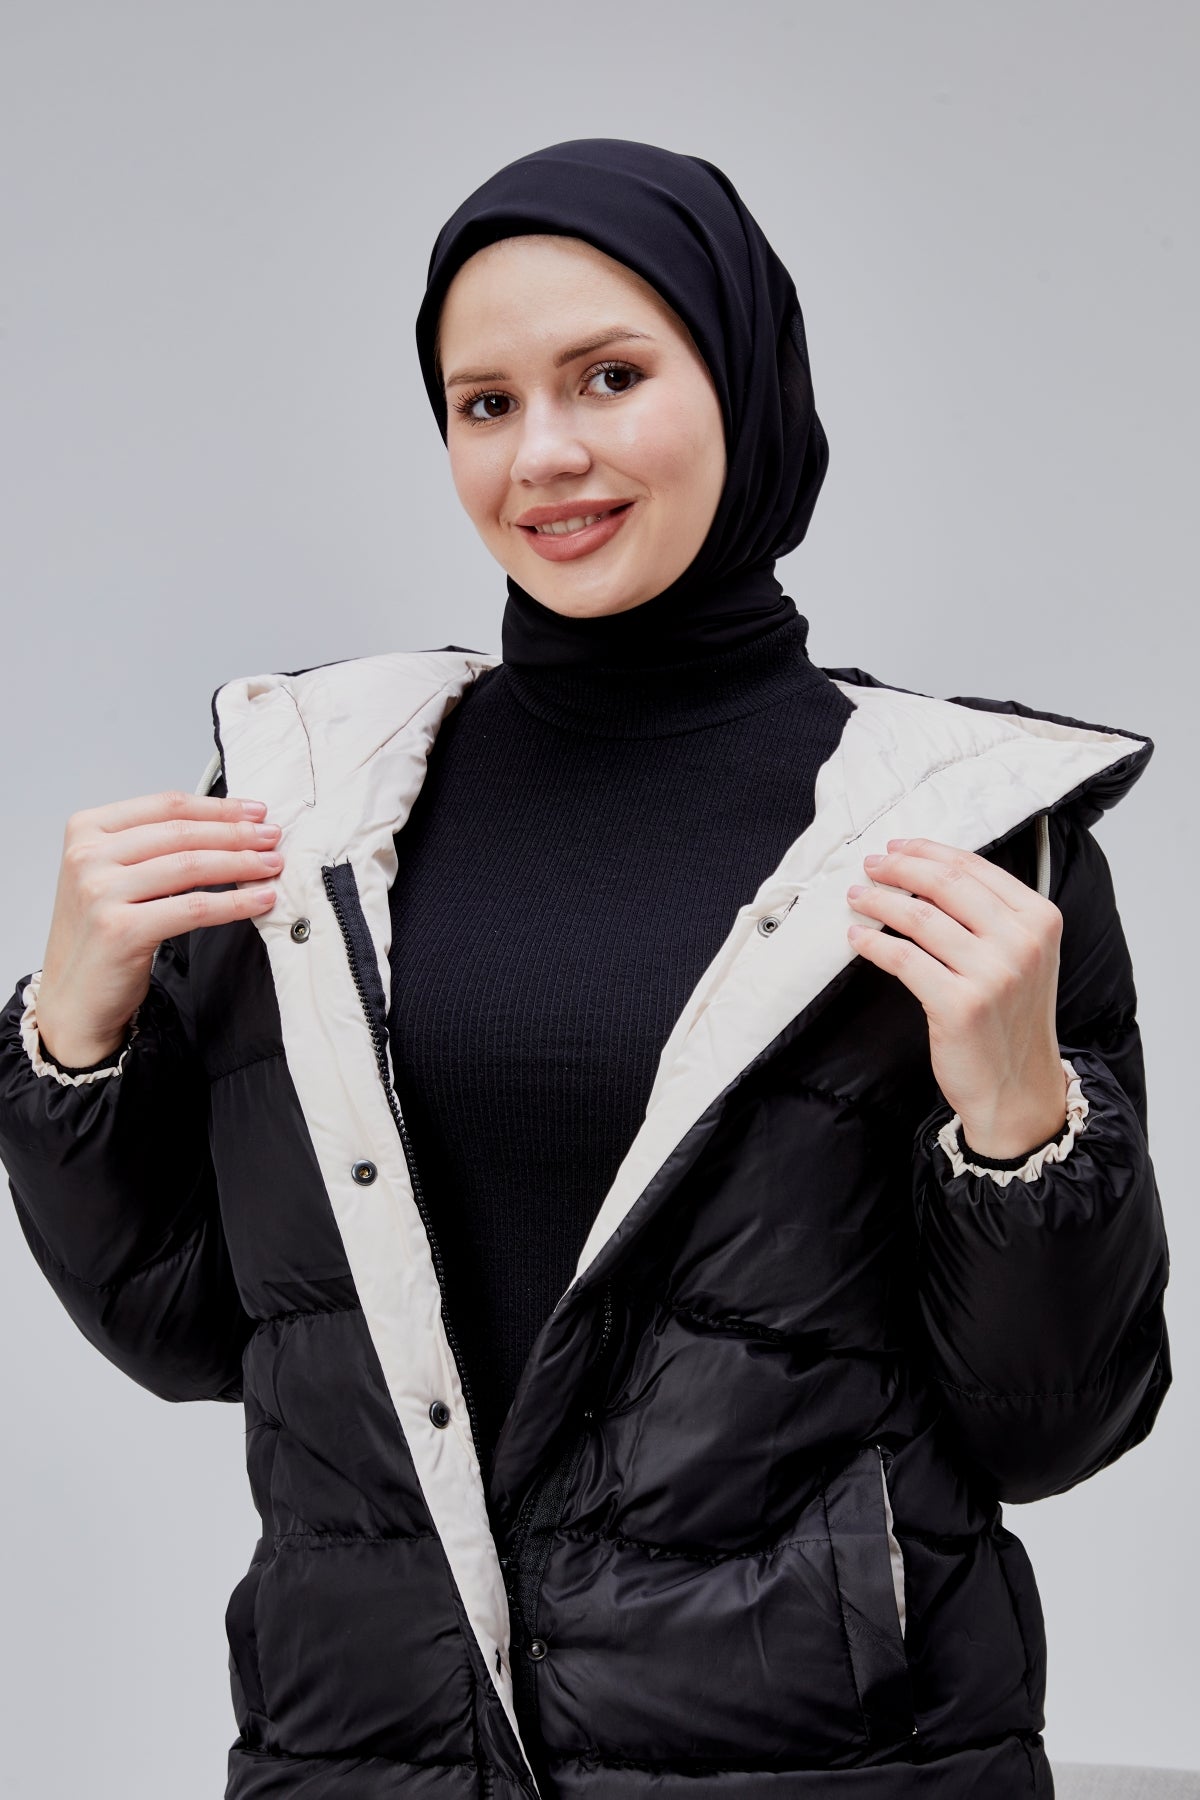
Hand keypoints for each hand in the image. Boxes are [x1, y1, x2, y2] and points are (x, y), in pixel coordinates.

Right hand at [35, 789, 282, 1066]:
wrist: (74, 1000)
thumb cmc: (101, 937)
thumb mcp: (115, 877)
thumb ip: (154, 848)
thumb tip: (226, 828)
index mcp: (86, 831)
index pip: (165, 806)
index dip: (218, 807)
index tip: (255, 811)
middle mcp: (88, 856)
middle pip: (181, 833)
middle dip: (236, 833)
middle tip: (273, 837)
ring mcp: (100, 892)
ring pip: (190, 866)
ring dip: (241, 863)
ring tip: (272, 865)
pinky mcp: (120, 929)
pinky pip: (193, 908)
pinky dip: (234, 903)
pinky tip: (260, 900)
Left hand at [846, 836, 1067, 1158]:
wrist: (1017, 1088)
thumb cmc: (1010, 1019)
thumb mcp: (1022, 956)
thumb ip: (990, 914)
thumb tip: (928, 870)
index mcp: (1040, 919)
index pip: (974, 867)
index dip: (928, 851)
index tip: (897, 847)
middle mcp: (1022, 942)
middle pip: (945, 883)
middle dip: (899, 868)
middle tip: (870, 866)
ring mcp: (993, 974)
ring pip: (919, 916)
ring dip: (878, 901)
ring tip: (857, 897)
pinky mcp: (960, 1004)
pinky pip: (903, 958)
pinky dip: (873, 943)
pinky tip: (858, 937)